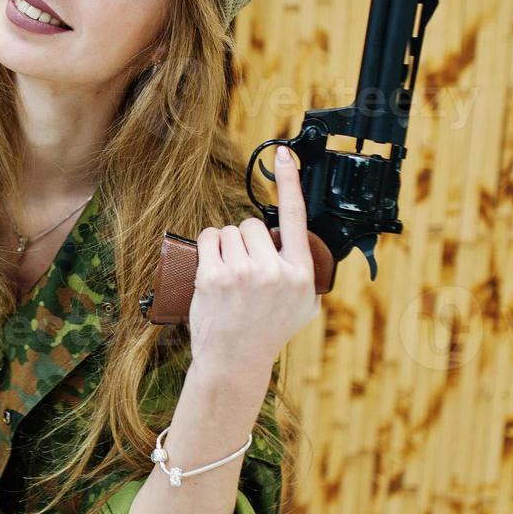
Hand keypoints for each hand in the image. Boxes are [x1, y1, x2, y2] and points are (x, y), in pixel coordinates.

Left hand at [188, 145, 320, 375]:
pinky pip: (208, 239)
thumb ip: (304, 272)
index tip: (286, 154)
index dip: (291, 181)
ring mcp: (242, 274)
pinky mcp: (213, 277)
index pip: (295, 218)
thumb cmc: (268, 330)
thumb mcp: (304, 305)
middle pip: (252, 224)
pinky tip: (213, 270)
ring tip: (230, 278)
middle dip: (245, 241)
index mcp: (300, 275)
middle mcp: (274, 272)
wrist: (235, 359)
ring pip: (229, 231)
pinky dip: (208, 248)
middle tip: (245, 272)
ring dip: (225, 247)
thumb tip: (298, 241)